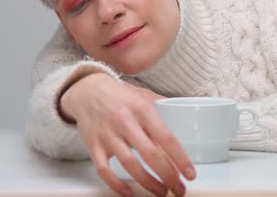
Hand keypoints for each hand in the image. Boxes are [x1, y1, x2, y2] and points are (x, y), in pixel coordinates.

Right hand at [60, 73, 195, 195]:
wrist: (87, 90)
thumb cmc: (120, 96)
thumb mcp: (143, 96)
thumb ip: (162, 110)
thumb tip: (186, 122)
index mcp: (142, 109)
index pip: (166, 137)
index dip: (180, 158)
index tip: (190, 174)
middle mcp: (125, 122)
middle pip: (150, 155)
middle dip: (168, 176)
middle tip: (179, 189)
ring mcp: (108, 135)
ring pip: (130, 165)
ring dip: (148, 183)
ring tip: (161, 191)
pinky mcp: (93, 145)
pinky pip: (104, 170)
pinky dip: (117, 184)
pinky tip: (130, 192)